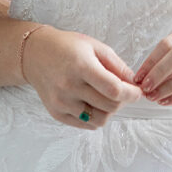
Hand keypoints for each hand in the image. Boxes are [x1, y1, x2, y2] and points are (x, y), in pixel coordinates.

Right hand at [21, 25, 142, 128]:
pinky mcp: (56, 113)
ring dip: (110, 111)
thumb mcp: (95, 47)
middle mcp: (69, 86)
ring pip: (99, 119)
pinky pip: (86, 124)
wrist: (35, 54)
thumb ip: (116, 65)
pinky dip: (96, 117)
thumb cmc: (66, 47)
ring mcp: (61, 102)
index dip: (131, 93)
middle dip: (122, 101)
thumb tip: (134, 83)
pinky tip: (94, 103)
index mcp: (81, 66)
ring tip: (107, 98)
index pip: (114, 89)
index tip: (137, 91)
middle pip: (109, 106)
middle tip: (122, 92)